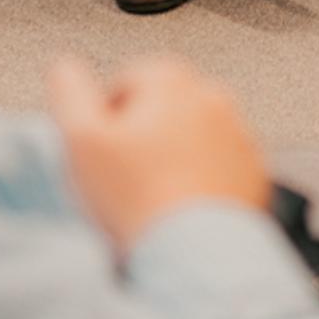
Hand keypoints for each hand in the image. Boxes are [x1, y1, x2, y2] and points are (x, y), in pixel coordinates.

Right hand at [47, 53, 269, 254]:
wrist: (193, 253)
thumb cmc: (136, 197)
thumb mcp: (81, 139)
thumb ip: (69, 90)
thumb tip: (65, 66)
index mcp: (171, 79)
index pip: (126, 83)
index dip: (106, 119)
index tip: (101, 152)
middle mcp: (213, 98)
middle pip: (162, 108)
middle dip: (142, 135)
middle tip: (124, 176)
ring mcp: (239, 135)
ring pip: (193, 138)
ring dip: (173, 157)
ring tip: (152, 196)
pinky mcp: (254, 173)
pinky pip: (219, 170)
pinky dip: (202, 182)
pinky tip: (180, 207)